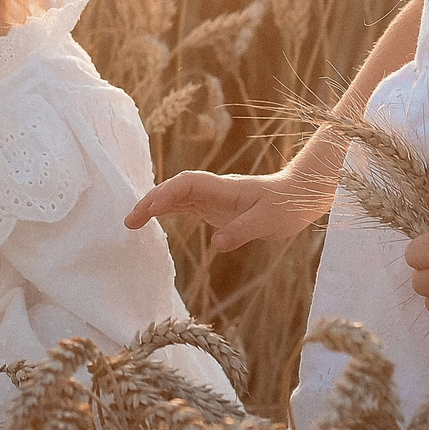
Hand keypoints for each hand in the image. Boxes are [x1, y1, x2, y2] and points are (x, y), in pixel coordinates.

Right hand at [126, 167, 327, 252]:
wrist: (298, 198)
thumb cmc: (285, 207)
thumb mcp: (268, 222)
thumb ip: (242, 231)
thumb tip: (216, 245)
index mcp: (224, 188)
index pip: (187, 184)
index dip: (167, 194)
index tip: (151, 210)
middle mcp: (213, 190)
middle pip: (174, 189)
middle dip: (151, 201)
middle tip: (130, 221)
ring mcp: (211, 198)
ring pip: (176, 197)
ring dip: (154, 206)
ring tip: (132, 223)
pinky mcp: (213, 207)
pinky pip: (184, 206)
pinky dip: (166, 211)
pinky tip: (154, 219)